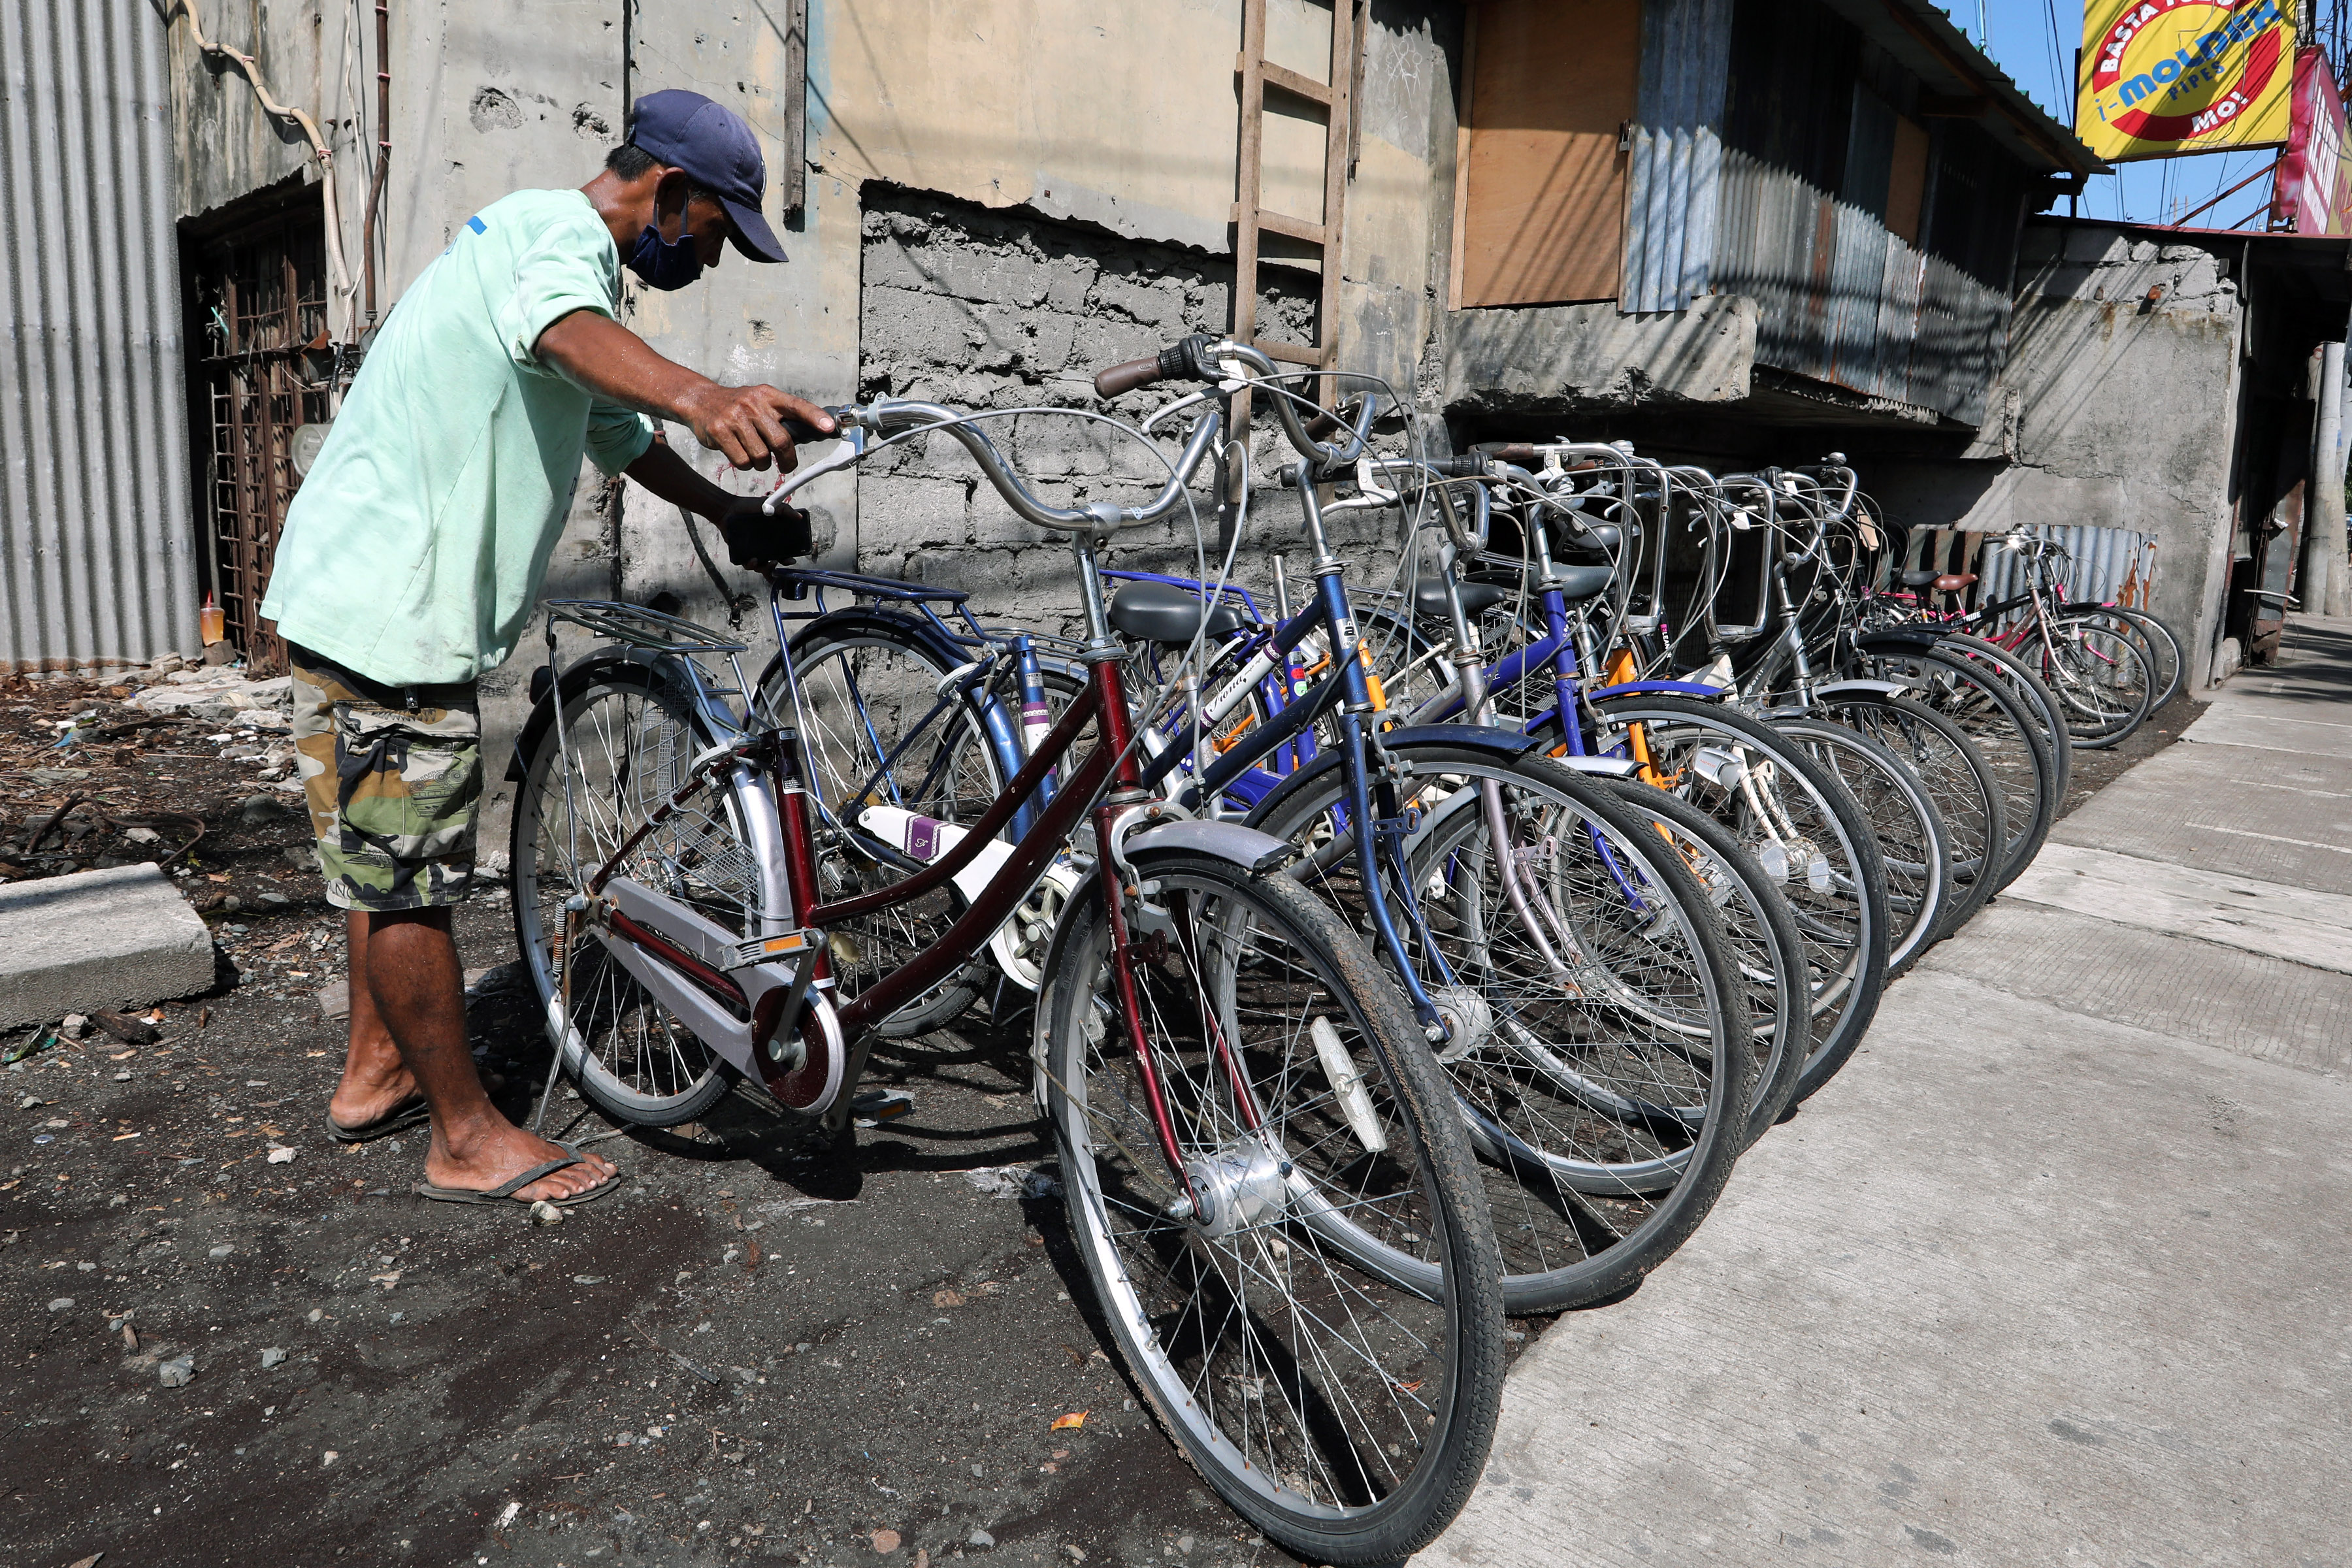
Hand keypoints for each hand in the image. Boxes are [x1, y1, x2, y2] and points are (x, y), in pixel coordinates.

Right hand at [679, 383, 836, 471]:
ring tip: (755, 456)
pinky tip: (740, 454)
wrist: (700, 400)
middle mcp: (753, 404)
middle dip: (787, 459)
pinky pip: (742, 461)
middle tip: (787, 465)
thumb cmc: (738, 406)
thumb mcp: (760, 401)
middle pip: (781, 441)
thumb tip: (811, 434)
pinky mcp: (719, 431)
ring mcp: (735, 417)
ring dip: (762, 464)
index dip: (815, 417)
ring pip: (761, 456)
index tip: (830, 427)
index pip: (797, 405)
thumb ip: (781, 415)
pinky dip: (745, 464)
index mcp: (768, 396)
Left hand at [716, 494, 811, 568]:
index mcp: (772, 539)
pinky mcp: (740, 553)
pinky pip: (746, 564)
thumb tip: (799, 517)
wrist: (729, 508)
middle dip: (775, 568)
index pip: (782, 553)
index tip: (791, 560)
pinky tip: (752, 560)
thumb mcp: (770, 505)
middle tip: (776, 562)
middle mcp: (762, 547)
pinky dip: (750, 565)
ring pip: (760, 567)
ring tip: (764, 563)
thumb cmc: (749, 506)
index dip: (787, 559)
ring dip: (764, 568)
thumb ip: (785, 510)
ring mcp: (751, 551)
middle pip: (771, 564)